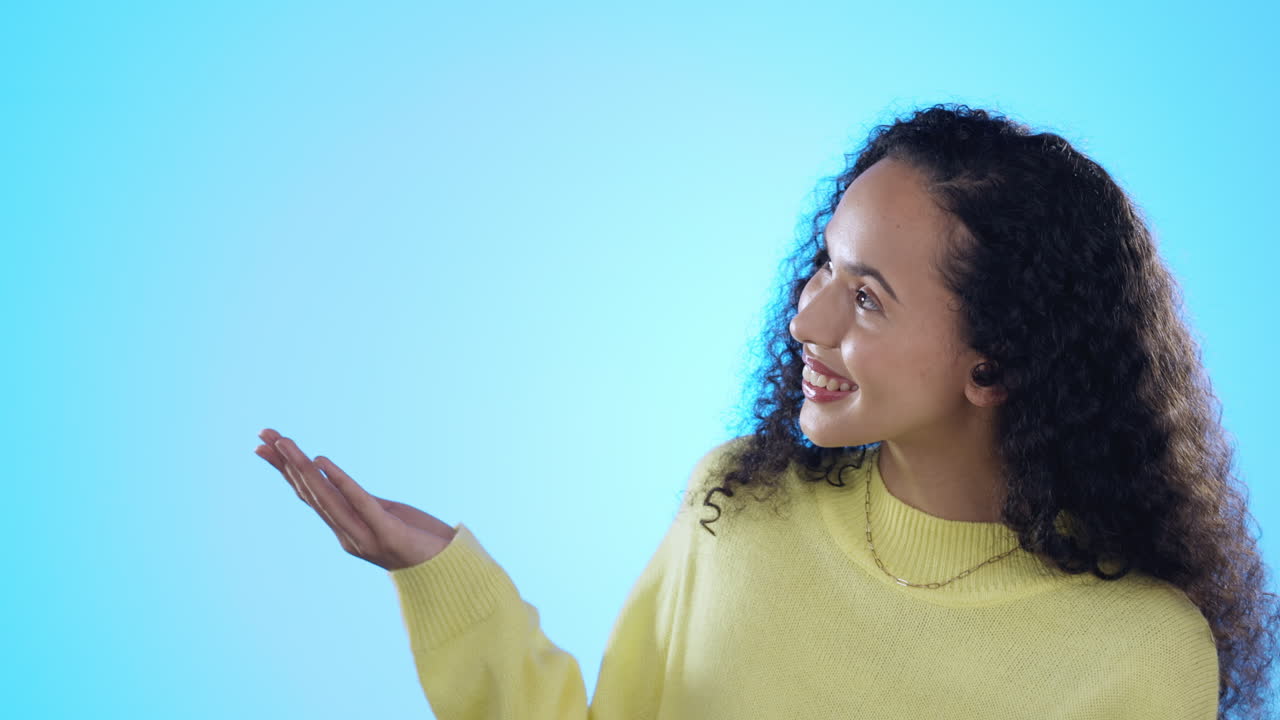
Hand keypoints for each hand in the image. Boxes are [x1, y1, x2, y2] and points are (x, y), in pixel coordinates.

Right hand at [255, 428, 456, 570]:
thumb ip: (363, 503)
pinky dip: (340, 482)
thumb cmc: (423, 543)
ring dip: (303, 468)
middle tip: (264, 435)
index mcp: (347, 530)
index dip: (287, 472)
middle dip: (285, 463)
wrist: (453, 574)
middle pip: (311, 494)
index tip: (266, 446)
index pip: (311, 496)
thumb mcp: (388, 516)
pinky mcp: (389, 533)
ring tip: (286, 443)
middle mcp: (349, 535)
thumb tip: (344, 484)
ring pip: (327, 498)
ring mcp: (366, 536)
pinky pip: (361, 503)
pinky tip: (322, 461)